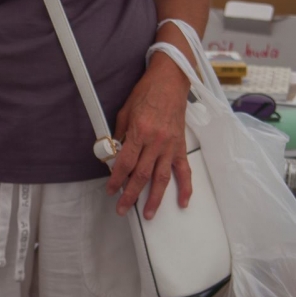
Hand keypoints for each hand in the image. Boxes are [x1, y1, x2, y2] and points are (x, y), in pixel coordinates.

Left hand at [106, 61, 193, 219]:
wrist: (169, 82)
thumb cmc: (146, 93)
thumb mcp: (124, 112)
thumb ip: (120, 135)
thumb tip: (114, 154)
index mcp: (139, 132)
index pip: (125, 163)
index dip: (116, 180)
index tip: (111, 190)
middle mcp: (155, 141)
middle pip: (141, 175)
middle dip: (131, 195)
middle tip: (122, 209)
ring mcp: (170, 146)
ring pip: (162, 178)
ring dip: (154, 198)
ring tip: (148, 214)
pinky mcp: (180, 146)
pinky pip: (184, 170)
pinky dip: (185, 187)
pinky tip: (181, 201)